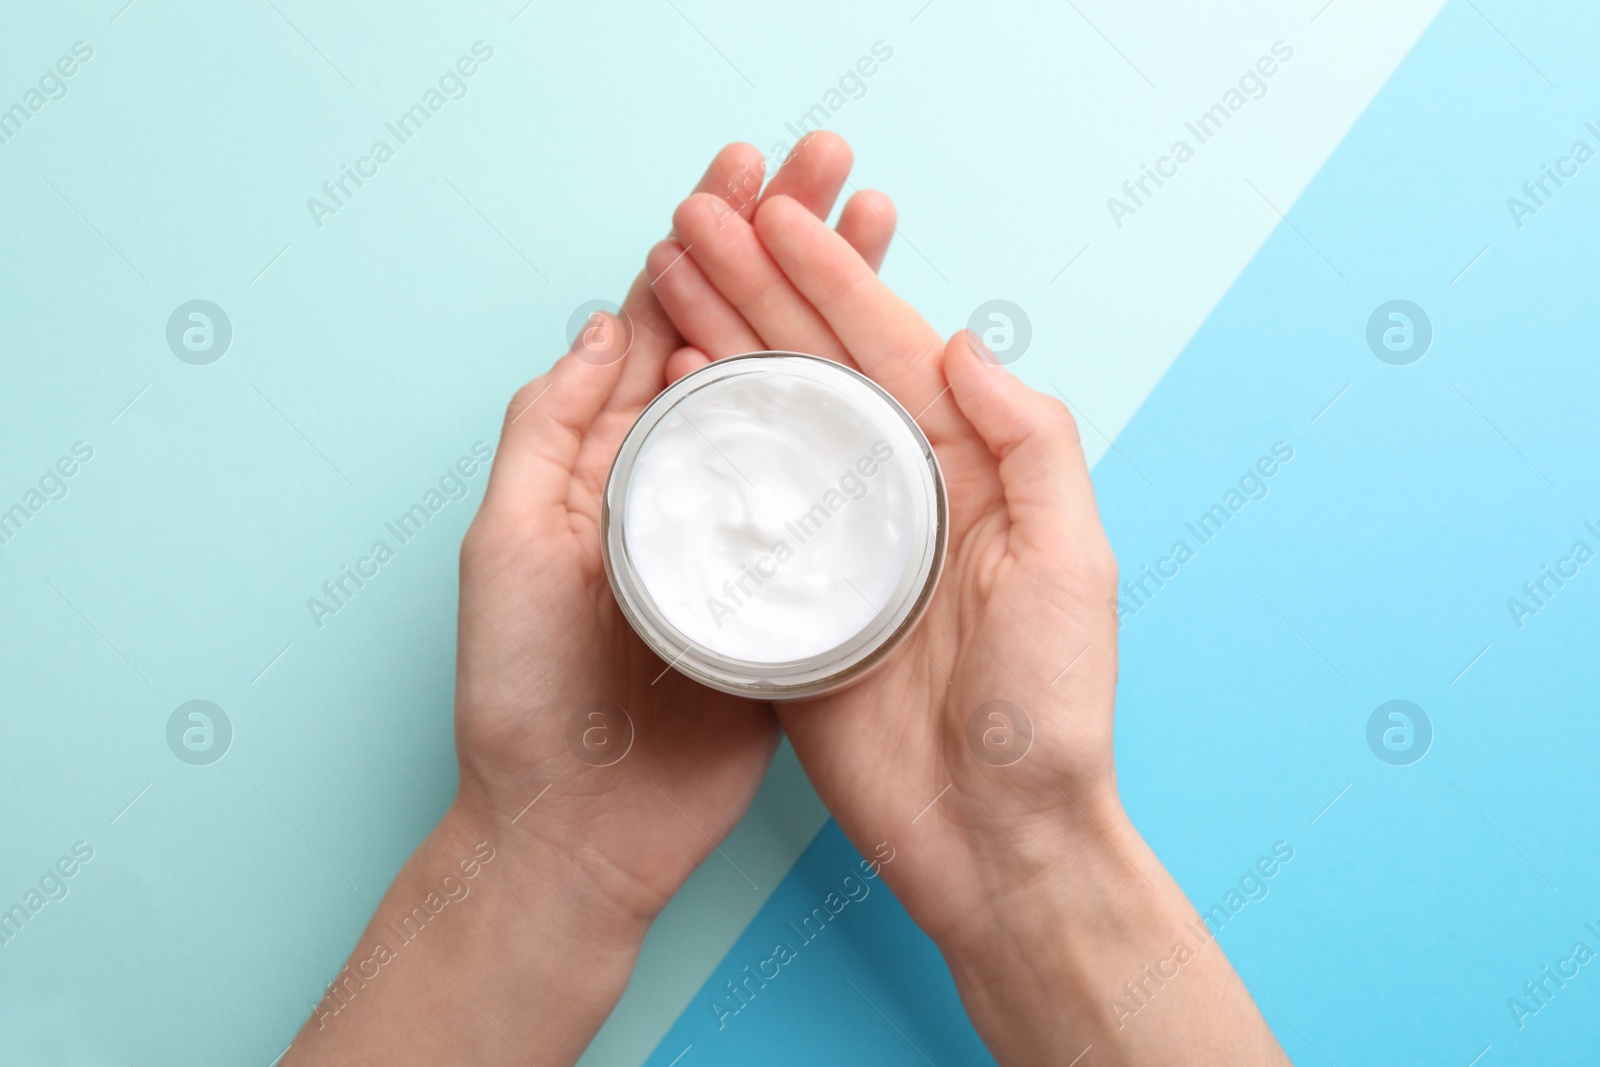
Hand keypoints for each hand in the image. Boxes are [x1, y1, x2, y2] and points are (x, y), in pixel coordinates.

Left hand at [286, 146, 865, 1065]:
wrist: (584, 830)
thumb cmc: (526, 696)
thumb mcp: (508, 547)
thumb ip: (546, 434)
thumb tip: (606, 323)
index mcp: (606, 458)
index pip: (662, 320)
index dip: (706, 240)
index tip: (753, 170)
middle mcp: (678, 481)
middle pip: (741, 341)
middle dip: (788, 252)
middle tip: (842, 175)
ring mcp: (740, 534)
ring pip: (796, 406)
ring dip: (839, 319)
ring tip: (888, 243)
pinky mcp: (791, 592)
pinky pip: (830, 503)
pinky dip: (866, 436)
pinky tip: (911, 383)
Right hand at [652, 132, 1287, 1064]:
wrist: (991, 837)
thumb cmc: (1049, 710)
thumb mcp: (1073, 564)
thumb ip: (1032, 447)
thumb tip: (963, 345)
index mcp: (967, 471)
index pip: (888, 349)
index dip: (830, 276)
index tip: (772, 214)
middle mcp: (898, 494)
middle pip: (816, 367)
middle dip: (756, 287)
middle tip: (692, 222)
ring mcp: (838, 546)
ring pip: (771, 419)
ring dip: (721, 343)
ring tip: (666, 278)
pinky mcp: (790, 602)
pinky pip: (741, 508)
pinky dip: (704, 444)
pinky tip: (668, 393)